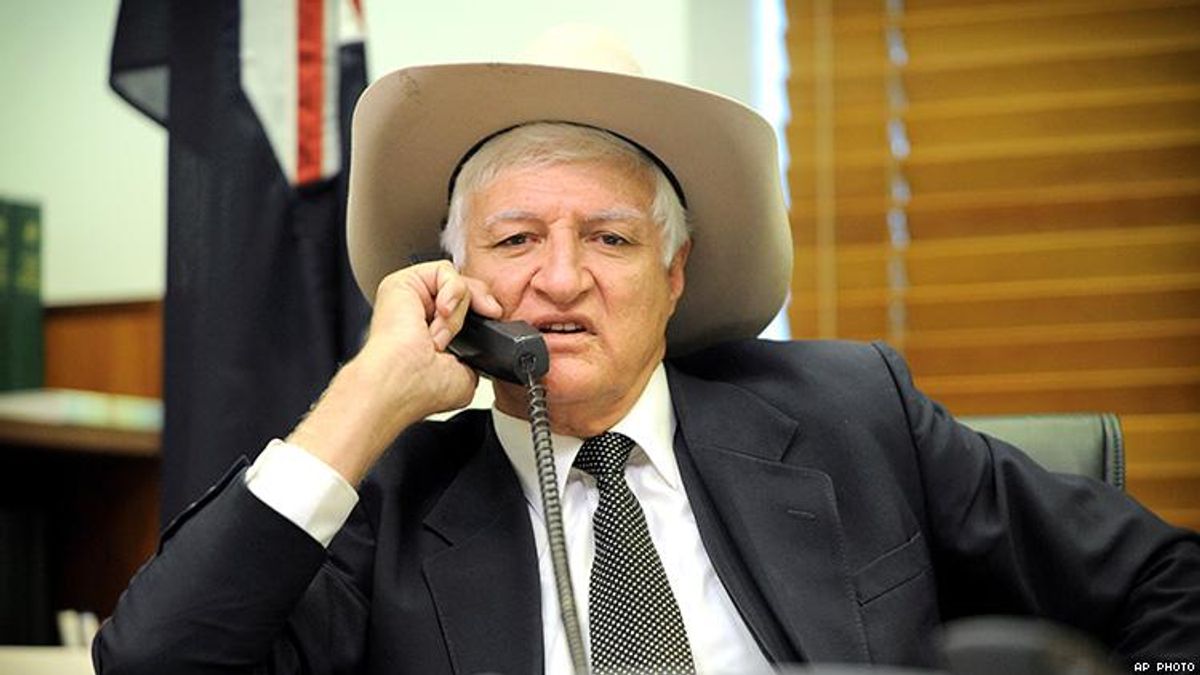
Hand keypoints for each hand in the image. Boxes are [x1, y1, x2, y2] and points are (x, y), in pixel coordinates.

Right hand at [288, 261, 502, 483]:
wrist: (398, 383)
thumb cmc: (418, 388)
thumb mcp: (464, 374)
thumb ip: (476, 356)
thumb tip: (484, 353)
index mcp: (429, 336)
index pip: (466, 310)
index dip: (485, 311)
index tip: (495, 318)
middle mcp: (418, 315)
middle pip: (465, 291)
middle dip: (481, 302)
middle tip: (488, 315)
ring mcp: (410, 297)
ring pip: (457, 281)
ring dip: (459, 309)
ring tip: (443, 334)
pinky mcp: (403, 282)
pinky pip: (445, 271)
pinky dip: (453, 291)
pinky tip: (441, 315)